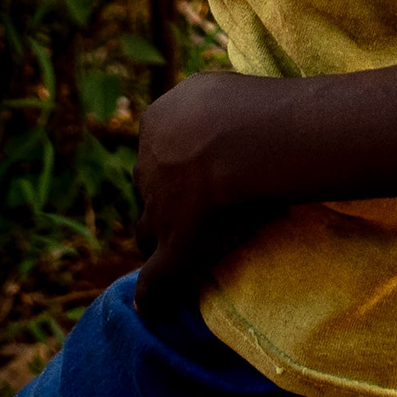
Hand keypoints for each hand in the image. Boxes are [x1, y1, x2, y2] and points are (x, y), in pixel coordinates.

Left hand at [134, 67, 274, 309]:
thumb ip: (210, 101)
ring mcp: (158, 211)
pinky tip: (149, 308)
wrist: (247, 143)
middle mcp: (149, 166)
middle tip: (190, 207)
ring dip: (158, 238)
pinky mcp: (174, 250)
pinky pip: (155, 279)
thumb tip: (223, 104)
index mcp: (158, 123)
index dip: (179, 160)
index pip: (161, 147)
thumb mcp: (219, 89)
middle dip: (164, 197)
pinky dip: (151, 293)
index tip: (201, 168)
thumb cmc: (246, 109)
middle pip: (151, 188)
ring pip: (149, 230)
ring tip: (171, 254)